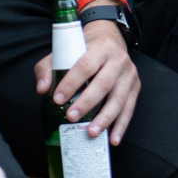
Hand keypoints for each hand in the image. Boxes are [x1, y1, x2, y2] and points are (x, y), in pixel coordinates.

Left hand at [34, 20, 142, 141]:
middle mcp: (118, 59)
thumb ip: (47, 68)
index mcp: (100, 47)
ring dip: (105, 118)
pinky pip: (129, 109)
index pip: (85, 65)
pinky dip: (121, 126)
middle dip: (87, 103)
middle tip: (71, 117)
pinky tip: (113, 139)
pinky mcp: (135, 87)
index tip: (57, 99)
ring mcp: (129, 74)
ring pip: (119, 99)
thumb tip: (42, 89)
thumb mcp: (64, 50)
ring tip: (91, 133)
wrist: (110, 38)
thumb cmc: (83, 47)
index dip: (71, 83)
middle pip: (104, 83)